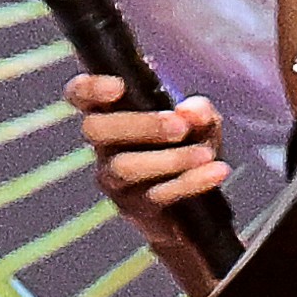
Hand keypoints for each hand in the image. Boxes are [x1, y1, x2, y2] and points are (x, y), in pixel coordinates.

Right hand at [71, 73, 236, 267]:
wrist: (196, 209)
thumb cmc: (189, 149)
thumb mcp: (201, 124)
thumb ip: (198, 111)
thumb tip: (191, 112)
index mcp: (113, 114)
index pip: (80, 95)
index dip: (89, 88)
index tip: (118, 87)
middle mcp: (105, 147)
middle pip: (95, 129)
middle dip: (140, 124)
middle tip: (180, 128)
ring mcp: (115, 180)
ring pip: (123, 167)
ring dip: (168, 158)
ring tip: (204, 154)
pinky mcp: (135, 208)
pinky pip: (155, 195)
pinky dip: (190, 182)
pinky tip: (216, 172)